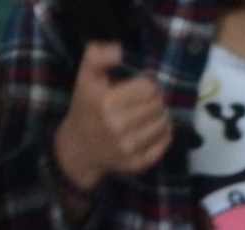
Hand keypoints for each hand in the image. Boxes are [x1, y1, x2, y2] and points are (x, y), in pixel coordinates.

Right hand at [53, 41, 172, 193]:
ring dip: (160, 116)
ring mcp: (129, 148)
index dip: (146, 84)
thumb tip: (119, 49)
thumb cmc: (86, 107)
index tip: (138, 87)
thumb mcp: (85, 76)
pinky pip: (165, 143)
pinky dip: (164, 133)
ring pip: (164, 123)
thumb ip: (97, 55)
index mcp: (107, 103)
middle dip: (154, 100)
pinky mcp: (138, 164)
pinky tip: (153, 128)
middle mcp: (119, 127)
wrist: (79, 147)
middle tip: (143, 101)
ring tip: (148, 114)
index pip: (149, 87)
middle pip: (158, 105)